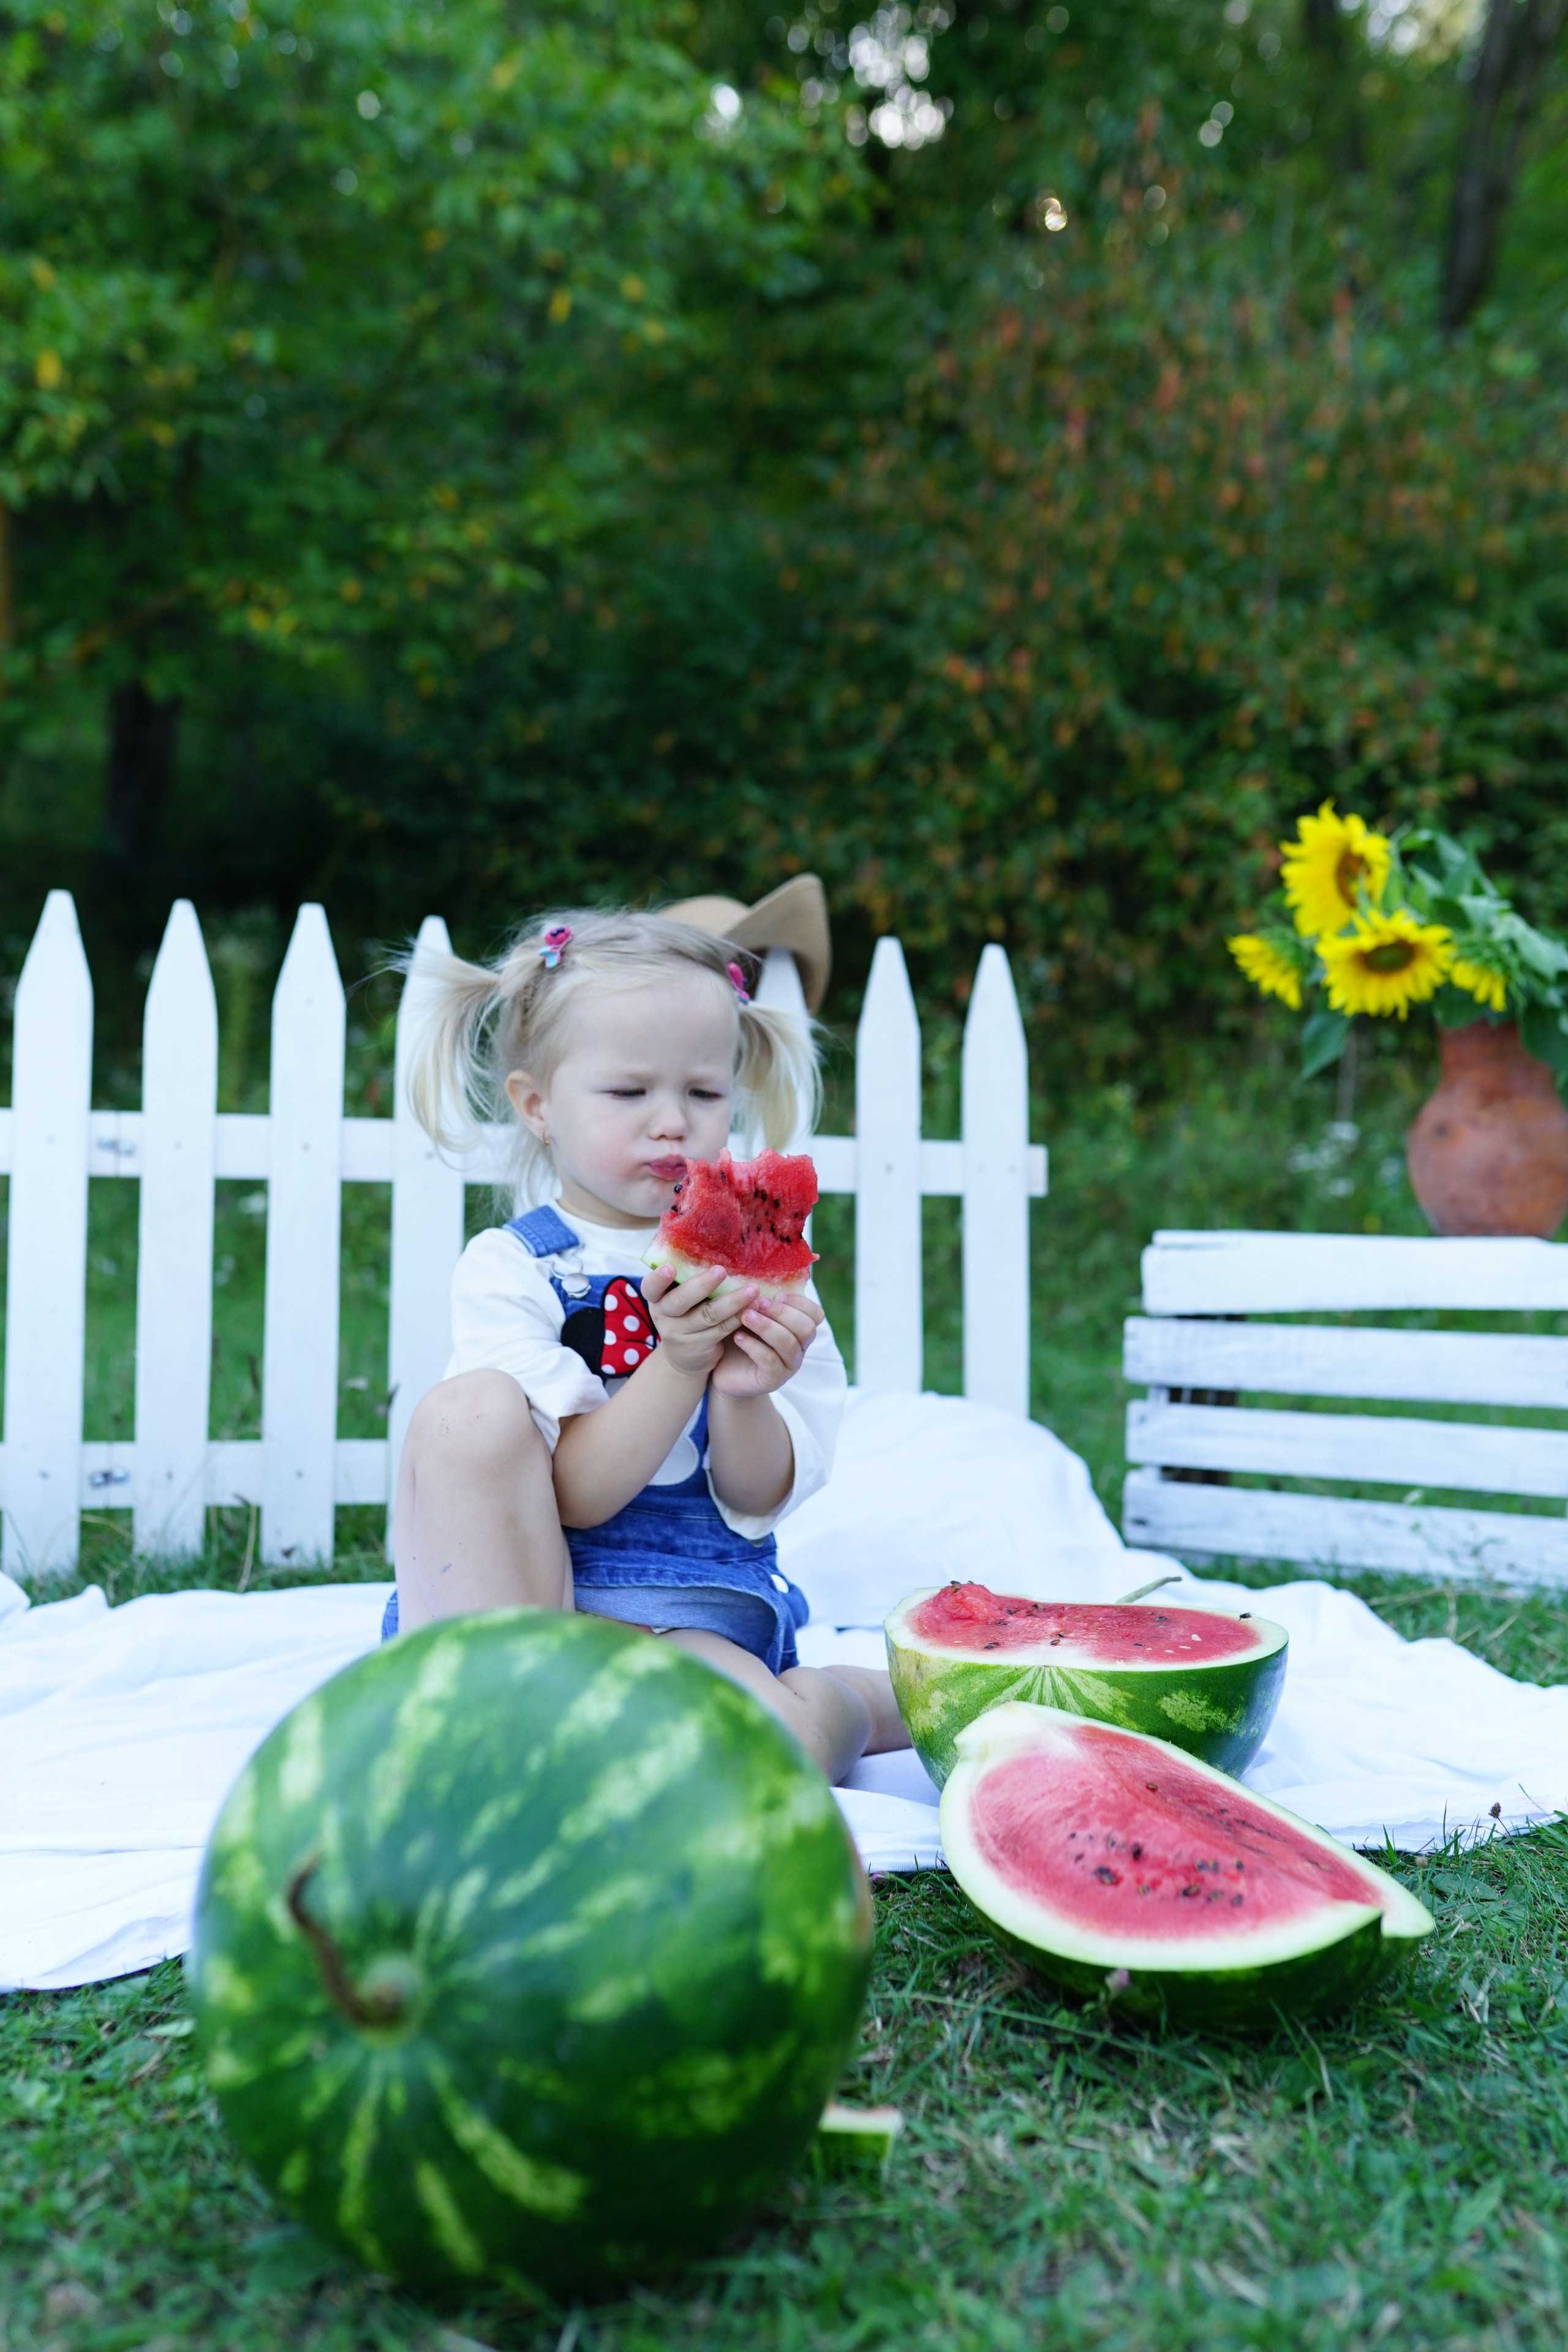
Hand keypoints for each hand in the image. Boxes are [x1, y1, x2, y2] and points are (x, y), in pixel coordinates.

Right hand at [641, 1262, 752, 1380]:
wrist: (683, 1358)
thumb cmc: (684, 1315)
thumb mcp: (677, 1298)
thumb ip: (687, 1279)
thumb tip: (713, 1244)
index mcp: (657, 1298)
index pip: (650, 1287)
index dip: (659, 1278)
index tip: (670, 1268)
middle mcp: (664, 1316)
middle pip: (680, 1301)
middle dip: (702, 1285)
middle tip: (721, 1270)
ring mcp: (680, 1334)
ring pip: (708, 1315)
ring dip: (732, 1301)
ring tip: (753, 1289)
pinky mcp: (699, 1346)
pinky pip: (721, 1329)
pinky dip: (738, 1316)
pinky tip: (753, 1307)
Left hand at [709, 1290, 822, 1398]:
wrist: (724, 1372)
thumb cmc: (739, 1337)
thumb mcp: (750, 1315)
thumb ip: (758, 1299)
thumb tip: (754, 1275)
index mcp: (798, 1329)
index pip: (816, 1314)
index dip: (800, 1302)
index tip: (777, 1294)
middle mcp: (799, 1348)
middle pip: (806, 1328)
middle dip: (782, 1312)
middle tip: (757, 1302)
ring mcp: (788, 1365)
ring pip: (788, 1344)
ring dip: (767, 1326)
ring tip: (745, 1316)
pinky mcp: (773, 1380)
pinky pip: (770, 1361)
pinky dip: (753, 1346)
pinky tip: (738, 1337)